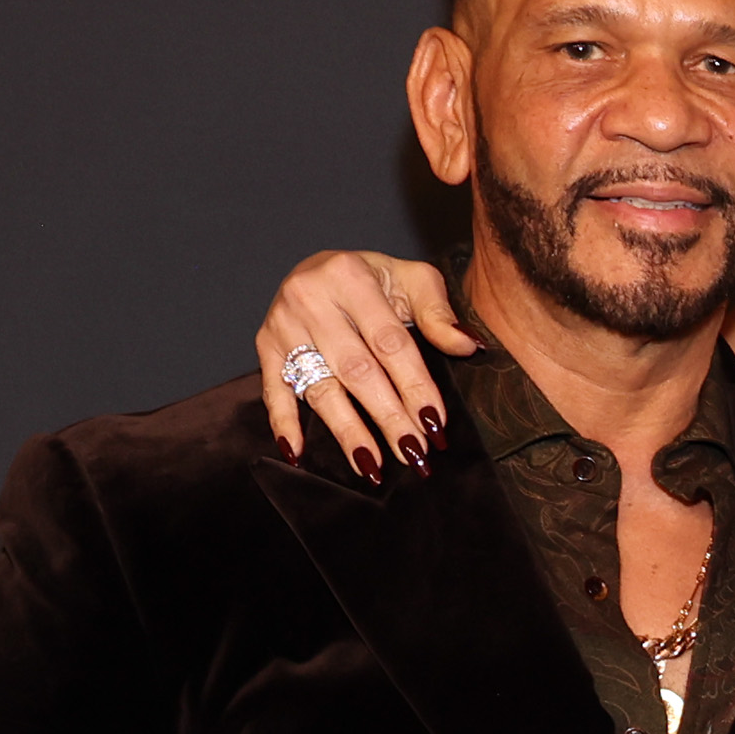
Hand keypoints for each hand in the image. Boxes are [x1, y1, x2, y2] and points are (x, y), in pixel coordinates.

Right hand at [253, 252, 471, 472]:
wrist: (321, 266)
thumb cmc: (374, 278)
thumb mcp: (412, 279)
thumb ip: (439, 313)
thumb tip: (469, 345)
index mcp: (350, 276)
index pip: (389, 342)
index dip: (414, 385)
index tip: (434, 423)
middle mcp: (311, 298)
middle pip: (357, 370)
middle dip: (388, 416)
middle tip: (413, 453)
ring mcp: (283, 324)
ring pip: (320, 387)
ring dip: (348, 431)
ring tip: (373, 467)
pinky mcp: (265, 345)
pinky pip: (273, 389)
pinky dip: (283, 422)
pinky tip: (298, 452)